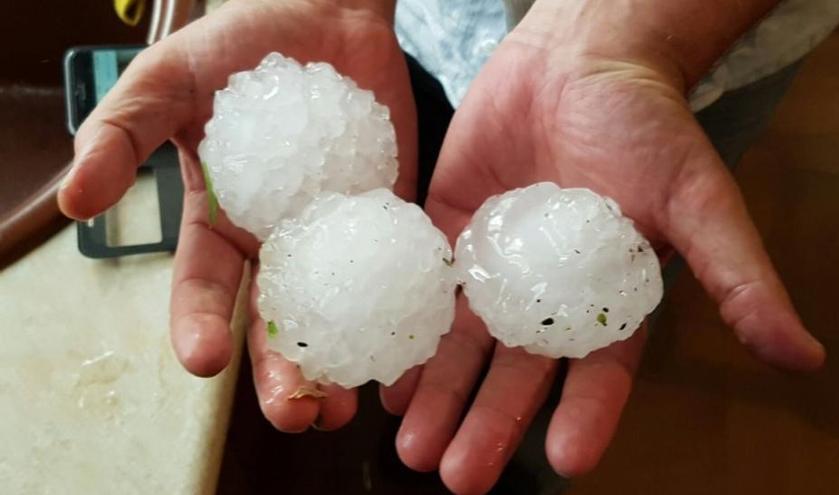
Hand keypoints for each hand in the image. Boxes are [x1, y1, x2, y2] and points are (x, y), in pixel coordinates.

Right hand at [57, 0, 416, 431]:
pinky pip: (396, 269)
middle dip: (283, 374)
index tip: (205, 360)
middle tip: (297, 413)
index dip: (199, 327)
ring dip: (344, 363)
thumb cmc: (237, 43)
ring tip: (350, 403)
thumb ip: (121, 133)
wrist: (324, 13)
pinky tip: (410, 348)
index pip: (206, 291)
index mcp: (222, 226)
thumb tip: (75, 200)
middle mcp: (280, 243)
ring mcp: (337, 236)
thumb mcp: (168, 82)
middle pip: (277, 323)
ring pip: (339, 313)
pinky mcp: (388, 217)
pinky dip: (403, 311)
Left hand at [379, 7, 825, 493]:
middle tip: (457, 477)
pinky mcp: (451, 230)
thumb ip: (737, 275)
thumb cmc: (648, 126)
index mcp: (604, 299)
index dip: (585, 416)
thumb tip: (803, 356)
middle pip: (516, 372)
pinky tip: (386, 375)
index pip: (597, 372)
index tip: (565, 463)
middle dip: (488, 422)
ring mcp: (494, 265)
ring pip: (462, 342)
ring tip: (411, 446)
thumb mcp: (697, 200)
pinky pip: (425, 287)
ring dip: (437, 394)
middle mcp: (543, 295)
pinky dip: (407, 328)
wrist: (579, 59)